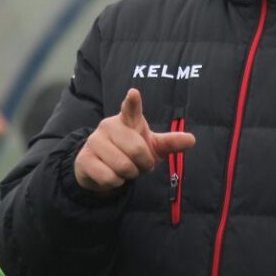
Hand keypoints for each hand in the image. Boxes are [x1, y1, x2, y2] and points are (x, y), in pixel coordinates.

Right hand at [73, 88, 194, 191]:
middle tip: (139, 164)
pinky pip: (109, 177)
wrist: (101, 167)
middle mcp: (109, 125)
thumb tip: (192, 139)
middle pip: (136, 150)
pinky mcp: (84, 158)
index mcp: (128, 119)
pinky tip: (112, 175)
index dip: (133, 102)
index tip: (134, 93)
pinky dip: (116, 183)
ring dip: (130, 175)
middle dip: (143, 165)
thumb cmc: (131, 151)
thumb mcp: (152, 145)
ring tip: (126, 169)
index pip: (131, 108)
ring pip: (122, 166)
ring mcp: (94, 141)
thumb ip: (170, 142)